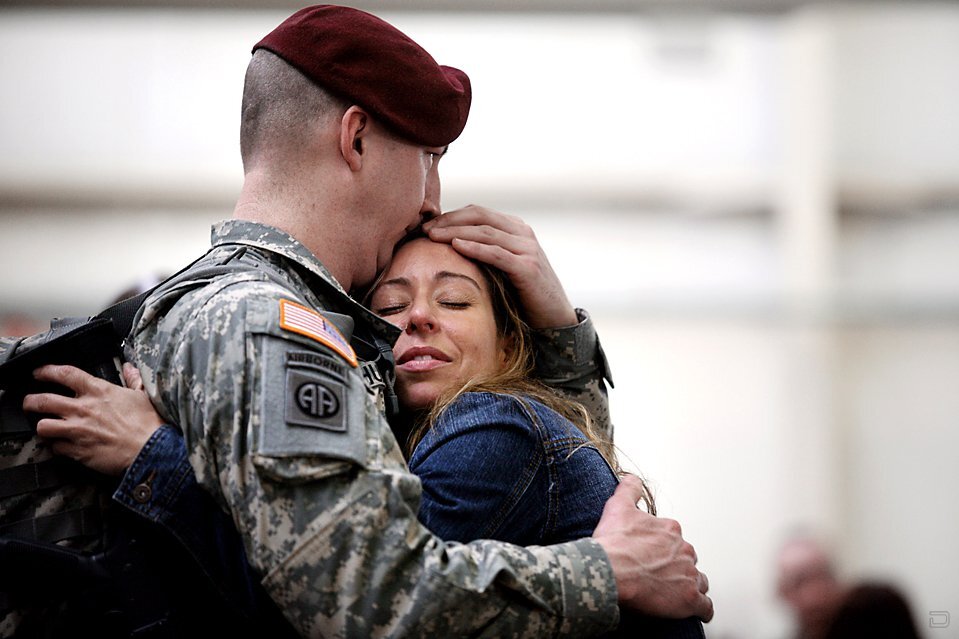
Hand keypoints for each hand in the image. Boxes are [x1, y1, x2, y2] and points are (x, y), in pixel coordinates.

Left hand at [23, 363, 163, 475]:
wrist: (151, 450)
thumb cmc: (149, 423)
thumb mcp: (142, 395)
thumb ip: (133, 380)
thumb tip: (130, 369)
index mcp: (99, 391)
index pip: (64, 374)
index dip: (46, 371)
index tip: (39, 373)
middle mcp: (83, 409)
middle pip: (43, 400)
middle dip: (31, 401)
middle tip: (30, 403)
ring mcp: (78, 430)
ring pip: (42, 426)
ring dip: (42, 426)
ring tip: (45, 427)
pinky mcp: (78, 451)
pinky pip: (56, 448)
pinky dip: (56, 447)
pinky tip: (62, 446)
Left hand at [423, 205, 577, 328]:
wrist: (554, 317)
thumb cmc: (523, 294)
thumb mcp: (503, 267)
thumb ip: (485, 253)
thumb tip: (449, 248)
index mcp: (515, 228)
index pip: (478, 212)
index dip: (450, 216)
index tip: (427, 225)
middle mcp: (523, 233)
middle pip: (479, 216)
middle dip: (449, 220)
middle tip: (424, 228)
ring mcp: (527, 248)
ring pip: (485, 232)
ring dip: (455, 231)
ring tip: (432, 236)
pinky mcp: (528, 267)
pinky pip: (496, 253)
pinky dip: (474, 247)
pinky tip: (455, 246)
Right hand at [592, 475, 713, 620]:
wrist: (609, 570)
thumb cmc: (613, 543)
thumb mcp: (618, 507)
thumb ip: (629, 490)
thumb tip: (632, 478)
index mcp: (671, 530)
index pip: (675, 539)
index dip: (663, 548)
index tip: (651, 555)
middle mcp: (685, 550)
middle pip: (688, 560)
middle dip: (677, 567)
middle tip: (658, 576)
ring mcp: (689, 575)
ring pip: (700, 581)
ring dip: (690, 586)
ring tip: (674, 594)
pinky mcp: (690, 599)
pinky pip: (705, 607)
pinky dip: (701, 609)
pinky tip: (693, 611)